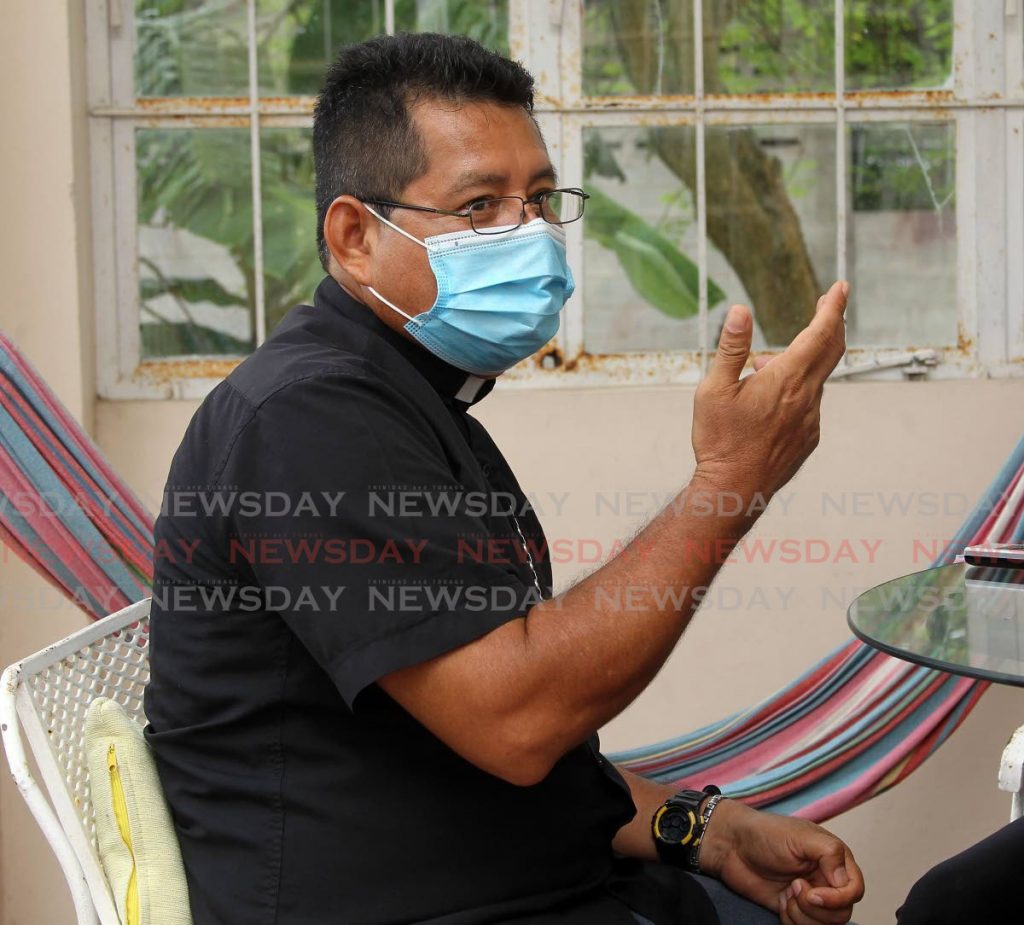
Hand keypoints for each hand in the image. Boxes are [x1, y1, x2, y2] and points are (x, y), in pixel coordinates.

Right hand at [691, 281, 847, 504]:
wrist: (734, 490)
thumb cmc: (719, 441)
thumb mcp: (714, 389)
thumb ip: (731, 348)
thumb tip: (739, 311)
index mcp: (785, 379)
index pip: (820, 333)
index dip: (833, 307)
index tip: (840, 288)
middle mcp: (806, 397)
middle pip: (832, 350)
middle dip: (832, 323)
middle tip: (829, 305)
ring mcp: (811, 420)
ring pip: (815, 379)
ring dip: (798, 364)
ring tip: (760, 371)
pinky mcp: (809, 438)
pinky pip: (810, 404)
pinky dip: (796, 391)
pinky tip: (768, 404)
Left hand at [698, 800, 863, 923]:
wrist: (732, 846)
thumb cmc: (766, 833)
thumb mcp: (800, 836)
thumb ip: (829, 854)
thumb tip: (844, 881)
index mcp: (834, 860)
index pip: (855, 891)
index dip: (838, 899)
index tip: (813, 894)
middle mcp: (826, 880)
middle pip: (841, 914)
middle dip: (815, 908)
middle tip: (793, 887)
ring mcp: (810, 897)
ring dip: (802, 915)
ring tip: (786, 893)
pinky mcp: (794, 910)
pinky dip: (791, 921)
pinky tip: (780, 901)